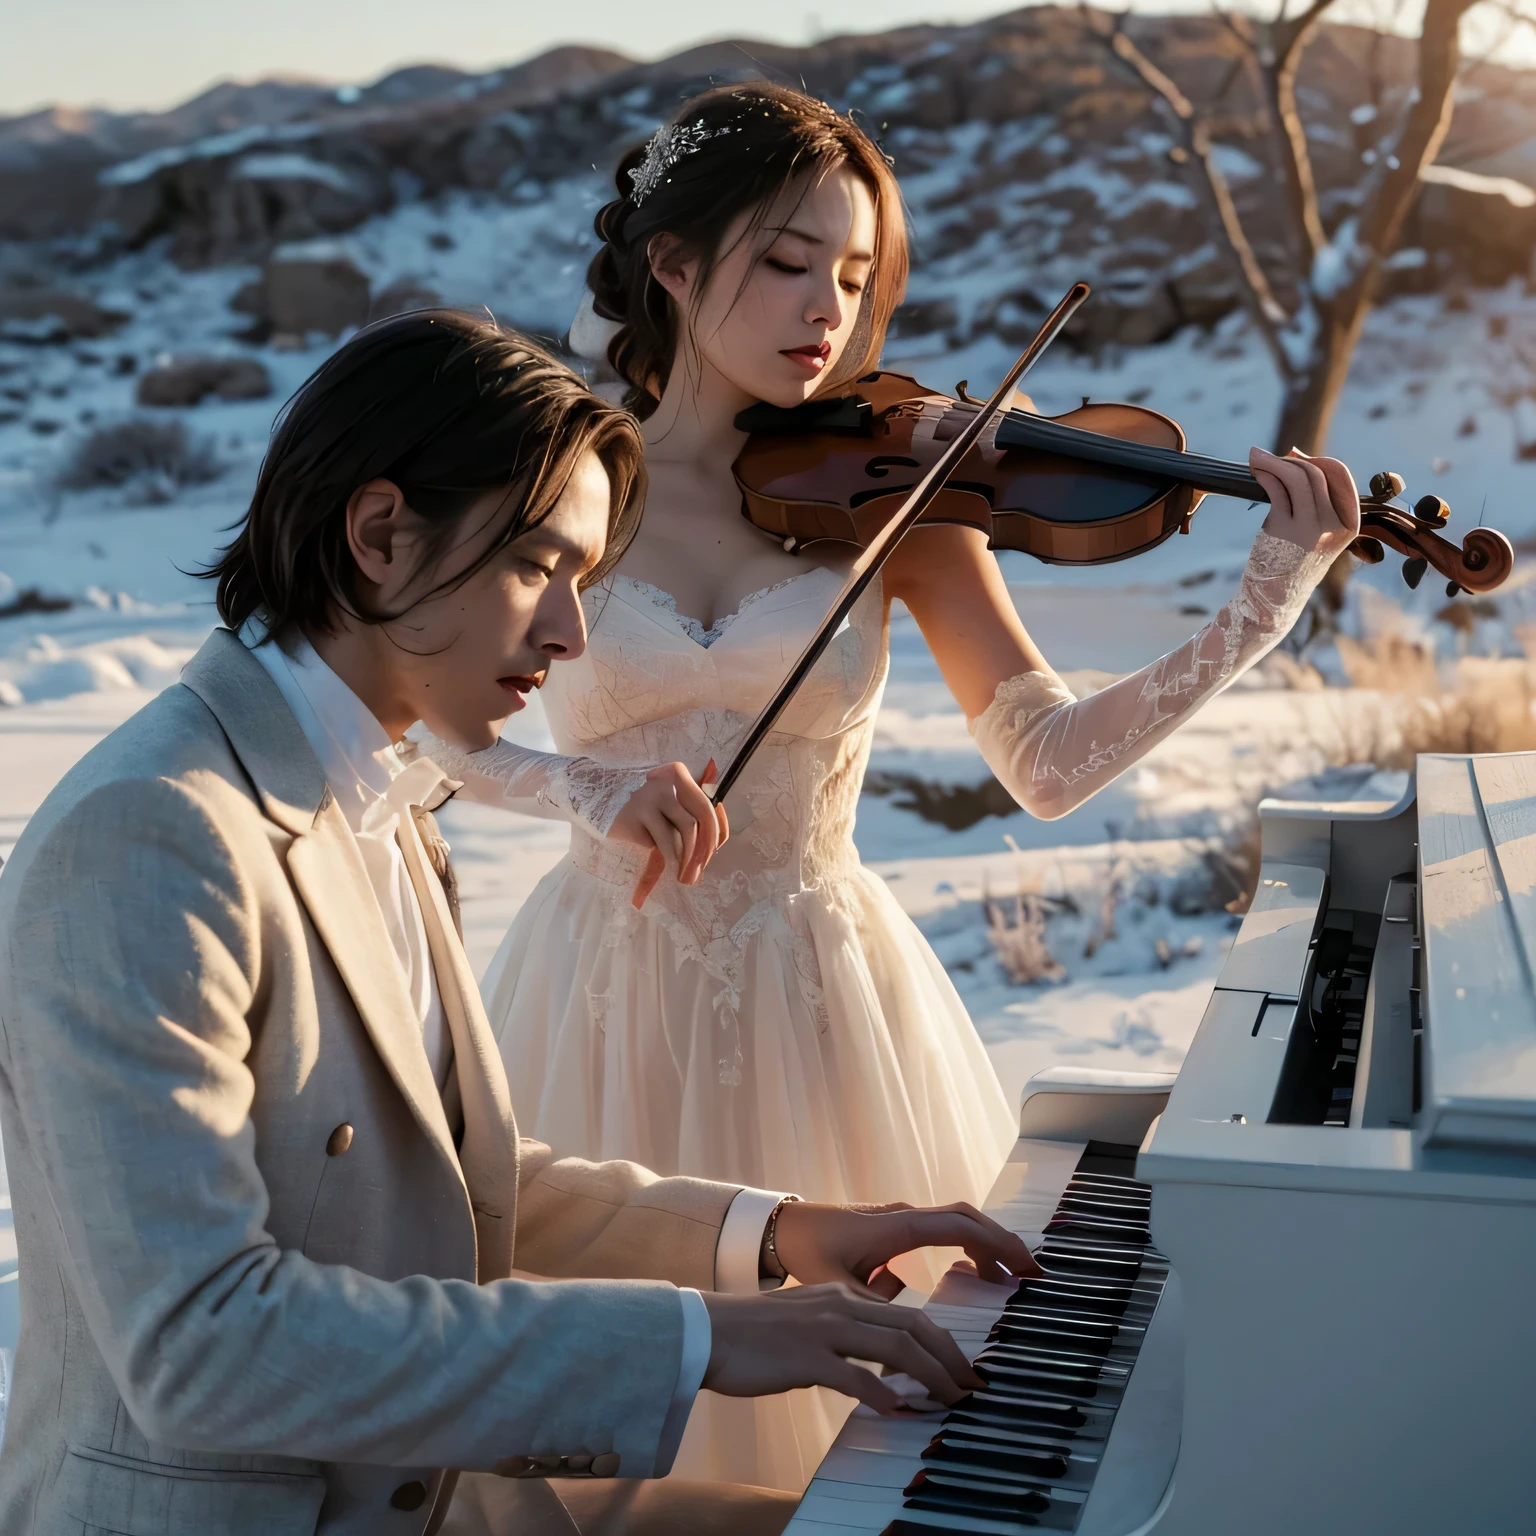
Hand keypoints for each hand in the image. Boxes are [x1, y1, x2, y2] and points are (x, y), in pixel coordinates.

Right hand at [607, 757, 729, 908]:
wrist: (594, 793)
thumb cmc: (639, 800)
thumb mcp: (667, 797)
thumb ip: (687, 810)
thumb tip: (713, 842)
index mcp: (679, 774)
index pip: (708, 806)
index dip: (717, 832)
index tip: (715, 851)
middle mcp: (666, 784)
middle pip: (698, 821)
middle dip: (703, 850)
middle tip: (700, 870)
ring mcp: (648, 799)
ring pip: (680, 835)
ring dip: (685, 860)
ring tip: (683, 875)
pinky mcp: (633, 818)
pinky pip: (655, 843)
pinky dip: (660, 853)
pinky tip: (657, 856)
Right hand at [701, 1284, 983, 1413]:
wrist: (708, 1330)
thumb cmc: (755, 1332)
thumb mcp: (809, 1319)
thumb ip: (844, 1332)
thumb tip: (876, 1364)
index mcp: (844, 1296)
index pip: (910, 1315)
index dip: (942, 1344)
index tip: (961, 1370)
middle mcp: (841, 1306)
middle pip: (914, 1327)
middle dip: (950, 1359)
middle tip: (971, 1388)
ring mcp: (825, 1330)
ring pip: (895, 1348)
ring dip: (930, 1377)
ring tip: (949, 1402)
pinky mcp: (805, 1357)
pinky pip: (854, 1377)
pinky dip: (882, 1395)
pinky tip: (897, 1412)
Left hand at [772, 1200, 1040, 1299]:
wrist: (782, 1229)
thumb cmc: (807, 1252)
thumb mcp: (838, 1288)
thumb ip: (874, 1308)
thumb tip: (912, 1328)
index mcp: (897, 1227)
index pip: (960, 1225)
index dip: (996, 1242)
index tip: (1025, 1265)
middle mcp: (905, 1215)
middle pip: (967, 1218)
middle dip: (1001, 1242)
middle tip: (1030, 1273)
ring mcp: (902, 1218)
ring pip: (956, 1222)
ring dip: (984, 1244)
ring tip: (1005, 1279)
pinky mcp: (897, 1227)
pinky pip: (941, 1229)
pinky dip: (965, 1245)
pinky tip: (973, 1270)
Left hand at [1250, 446, 1360, 557]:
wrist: (1275, 599)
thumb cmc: (1294, 562)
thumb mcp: (1319, 534)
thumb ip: (1318, 501)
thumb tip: (1297, 456)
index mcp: (1349, 524)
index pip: (1340, 475)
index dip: (1317, 460)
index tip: (1295, 456)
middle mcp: (1333, 525)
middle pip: (1317, 472)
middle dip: (1290, 459)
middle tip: (1266, 457)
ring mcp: (1309, 528)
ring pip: (1297, 477)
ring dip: (1273, 462)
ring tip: (1255, 458)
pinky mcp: (1284, 530)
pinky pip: (1277, 490)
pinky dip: (1265, 475)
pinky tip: (1255, 473)